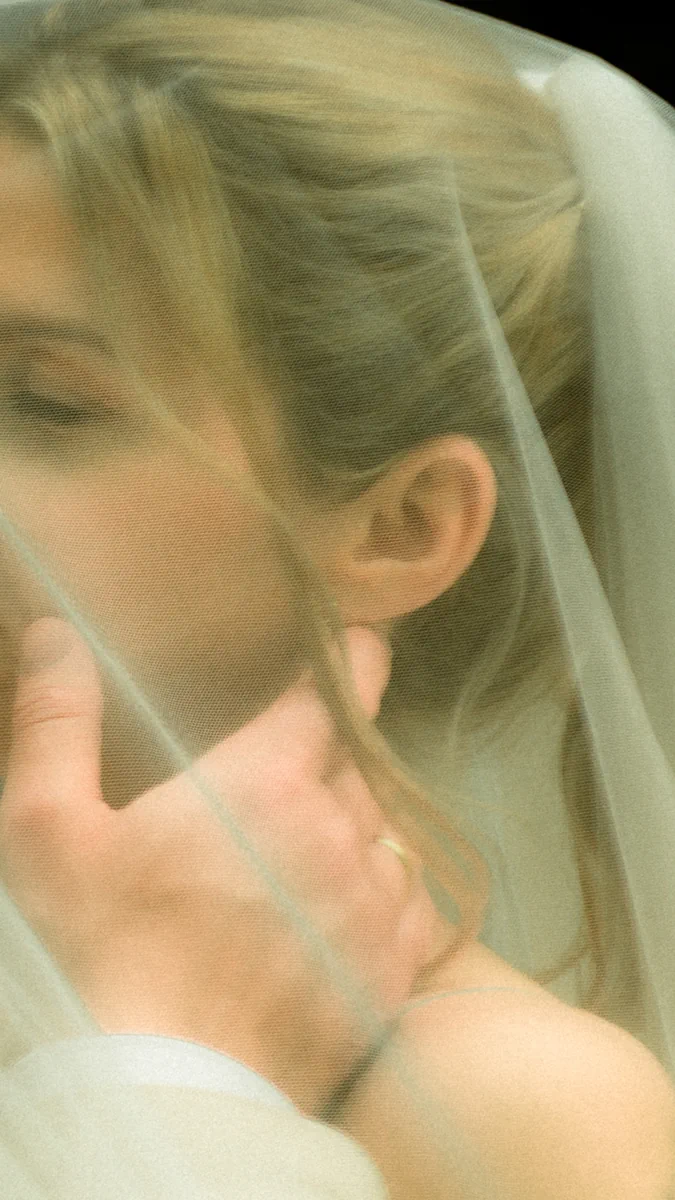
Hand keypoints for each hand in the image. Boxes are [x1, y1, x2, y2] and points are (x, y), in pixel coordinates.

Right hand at [0, 617, 445, 1114]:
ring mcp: (372, 902)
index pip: (338, 693)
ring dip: (357, 824)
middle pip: (360, 762)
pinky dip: (386, 889)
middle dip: (332, 756)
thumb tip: (56, 634)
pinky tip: (342, 905)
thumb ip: (57, 721)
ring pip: (389, 829)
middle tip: (289, 775)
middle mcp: (336, 831)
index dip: (354, 662)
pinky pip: (412, 900)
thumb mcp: (47, 831)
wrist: (162, 1093)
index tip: (364, 646)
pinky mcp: (391, 969)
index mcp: (265, 781)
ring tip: (309, 846)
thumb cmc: (98, 957)